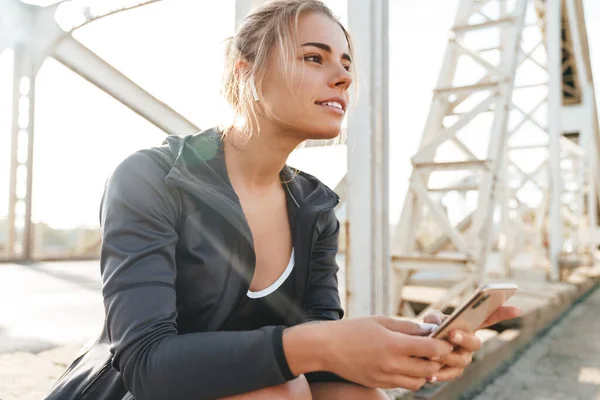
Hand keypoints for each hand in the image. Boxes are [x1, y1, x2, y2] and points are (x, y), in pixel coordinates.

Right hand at [314, 316, 453, 390]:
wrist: (327, 347)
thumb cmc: (353, 329)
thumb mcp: (381, 320)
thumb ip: (407, 327)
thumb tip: (430, 330)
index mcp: (393, 344)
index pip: (430, 350)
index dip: (443, 346)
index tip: (447, 341)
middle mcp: (391, 364)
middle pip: (429, 369)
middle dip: (437, 361)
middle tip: (438, 351)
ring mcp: (385, 377)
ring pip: (418, 382)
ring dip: (426, 372)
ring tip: (422, 360)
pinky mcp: (378, 384)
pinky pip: (403, 385)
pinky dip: (410, 377)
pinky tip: (406, 365)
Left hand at [421, 307, 521, 381]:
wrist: (419, 349)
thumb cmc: (429, 329)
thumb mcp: (431, 319)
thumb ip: (434, 317)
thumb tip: (437, 323)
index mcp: (470, 326)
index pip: (489, 318)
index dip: (503, 313)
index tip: (517, 308)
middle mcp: (471, 343)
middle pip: (475, 343)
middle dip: (464, 338)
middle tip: (451, 334)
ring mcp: (464, 358)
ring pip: (462, 360)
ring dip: (448, 357)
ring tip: (433, 355)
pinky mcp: (454, 371)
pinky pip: (450, 374)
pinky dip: (440, 374)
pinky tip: (431, 375)